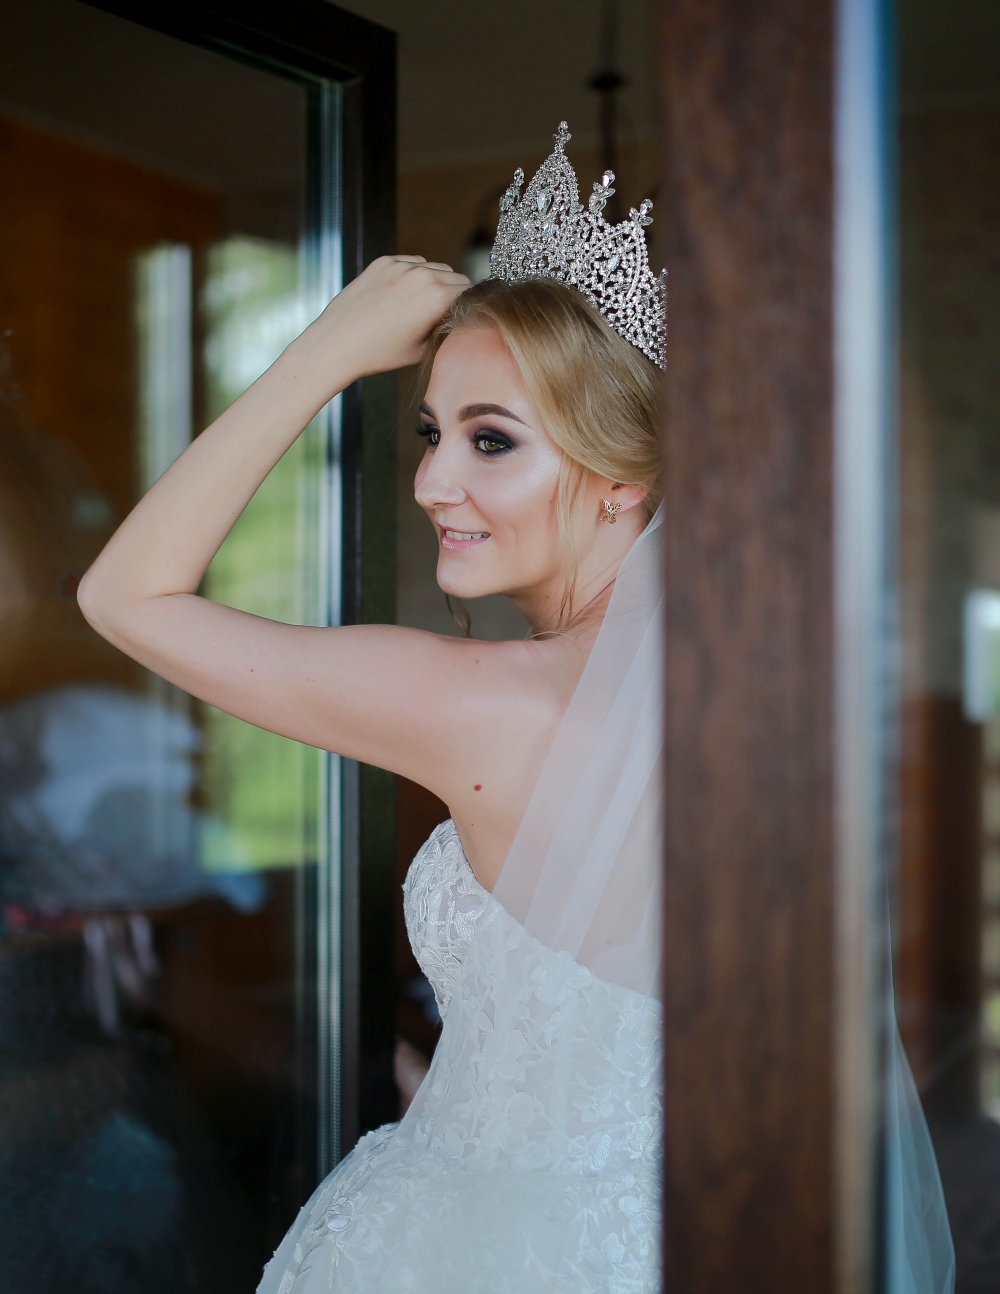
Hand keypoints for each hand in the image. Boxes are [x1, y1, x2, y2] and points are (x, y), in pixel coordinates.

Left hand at [306, 255, 470, 381]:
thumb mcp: (424, 349)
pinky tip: (399, 297)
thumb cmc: (380, 353)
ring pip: (433, 267)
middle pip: (455, 276)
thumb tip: (461, 319)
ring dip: (433, 281)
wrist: (337, 343)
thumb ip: (446, 329)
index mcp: (437, 298)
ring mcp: (401, 265)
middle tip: (438, 314)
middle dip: (451, 293)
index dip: (466, 306)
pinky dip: (412, 275)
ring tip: (417, 306)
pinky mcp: (383, 262)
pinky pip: (411, 263)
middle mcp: (422, 276)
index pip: (469, 292)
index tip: (459, 318)